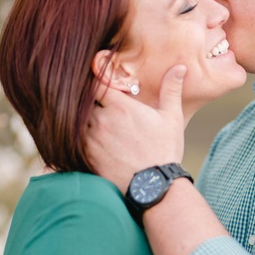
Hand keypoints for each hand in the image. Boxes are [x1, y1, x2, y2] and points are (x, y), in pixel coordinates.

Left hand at [85, 65, 186, 192]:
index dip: (97, 81)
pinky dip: (79, 138)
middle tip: (100, 107)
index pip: (96, 82)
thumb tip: (180, 67)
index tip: (103, 85)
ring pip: (77, 121)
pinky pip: (74, 140)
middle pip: (85, 101)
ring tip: (97, 126)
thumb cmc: (164, 151)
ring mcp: (91, 139)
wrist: (154, 187)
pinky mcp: (86, 156)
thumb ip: (171, 89)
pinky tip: (93, 142)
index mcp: (120, 106)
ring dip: (84, 120)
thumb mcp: (171, 118)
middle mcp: (101, 120)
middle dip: (91, 102)